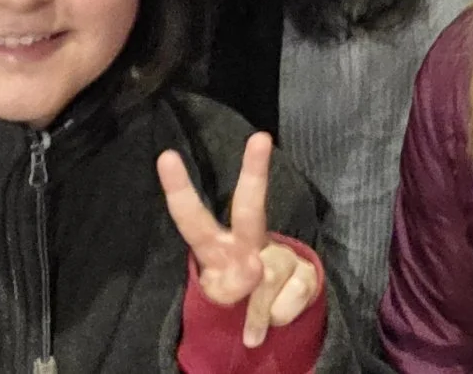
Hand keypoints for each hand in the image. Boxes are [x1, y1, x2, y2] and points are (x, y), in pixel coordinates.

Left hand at [160, 133, 320, 347]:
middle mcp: (247, 240)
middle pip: (249, 206)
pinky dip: (277, 318)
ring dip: (257, 313)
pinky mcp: (307, 272)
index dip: (178, 189)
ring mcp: (280, 254)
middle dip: (254, 172)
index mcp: (214, 245)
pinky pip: (290, 299)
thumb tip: (257, 270)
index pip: (191, 218)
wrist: (275, 316)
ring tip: (251, 333)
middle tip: (260, 138)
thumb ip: (229, 288)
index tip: (166, 156)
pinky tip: (275, 316)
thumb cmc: (235, 296)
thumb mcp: (221, 298)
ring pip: (266, 278)